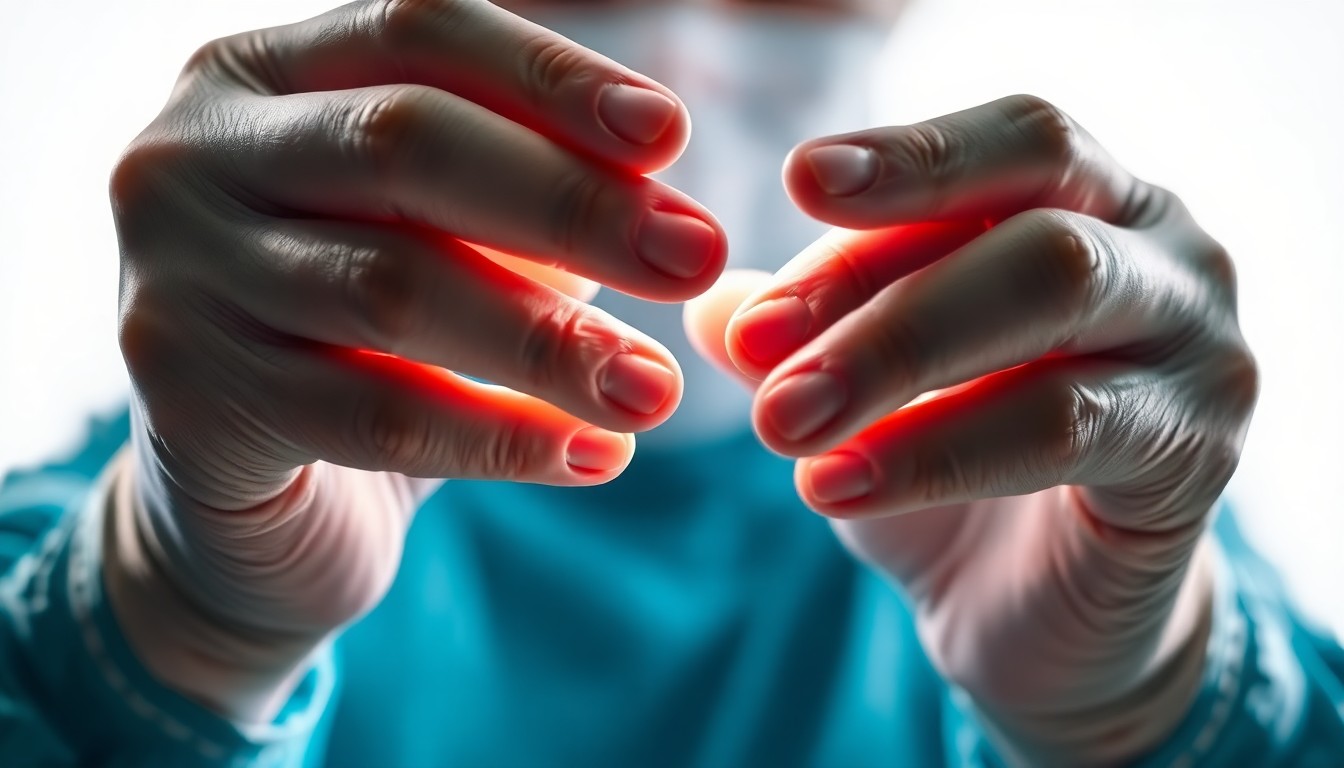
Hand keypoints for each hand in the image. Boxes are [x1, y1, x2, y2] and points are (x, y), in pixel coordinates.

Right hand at [107, 0, 723, 718]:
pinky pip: (375, 413)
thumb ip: (511, 196)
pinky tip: (595, 455)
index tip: (670, 138)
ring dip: (550, 340)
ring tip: (655, 388)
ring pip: (393, 288)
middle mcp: (191, 156)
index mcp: (258, 77)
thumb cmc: (358, 343)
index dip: (551, 78)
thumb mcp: (430, 240)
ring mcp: (174, 276)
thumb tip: (658, 199)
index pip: (417, 31)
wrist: (241, 502)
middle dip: (570, 202)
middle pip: (404, 143)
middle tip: (696, 259)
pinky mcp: (186, 400)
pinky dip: (501, 437)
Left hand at [686, 95, 1256, 763]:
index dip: (907, 161)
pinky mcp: (1198, 456)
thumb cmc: (954, 468)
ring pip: (1054, 301)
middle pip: (1033, 222)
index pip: (1006, 150)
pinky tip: (833, 488)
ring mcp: (1200, 351)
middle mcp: (1166, 255)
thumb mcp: (869, 390)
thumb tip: (708, 303)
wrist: (1040, 612)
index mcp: (1094, 201)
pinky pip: (1068, 428)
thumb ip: (808, 335)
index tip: (796, 179)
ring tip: (782, 423)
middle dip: (877, 285)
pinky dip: (937, 452)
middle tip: (755, 345)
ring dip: (895, 358)